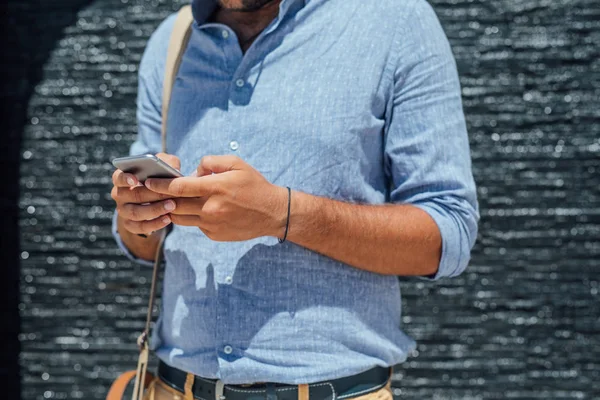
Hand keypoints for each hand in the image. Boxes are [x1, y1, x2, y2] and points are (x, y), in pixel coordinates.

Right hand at [111, 153, 179, 234]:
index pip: (118, 178)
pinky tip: (168, 219)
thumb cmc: (159, 177)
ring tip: (172, 206)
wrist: (156, 199)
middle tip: (169, 194)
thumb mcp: (163, 165)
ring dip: (154, 210)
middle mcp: (119, 195)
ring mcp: (123, 211)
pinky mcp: (130, 225)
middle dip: (152, 195)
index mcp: (122, 178)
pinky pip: (139, 227)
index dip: (125, 178)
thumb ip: (167, 162)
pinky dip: (154, 224)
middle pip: (132, 195)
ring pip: (135, 213)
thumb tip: (173, 169)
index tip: (135, 179)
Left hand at [144, 155, 287, 240]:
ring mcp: (211, 224)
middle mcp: (210, 208)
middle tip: (151, 192)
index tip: (149, 181)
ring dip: (173, 209)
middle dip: (159, 198)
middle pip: (174, 205)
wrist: (271, 213)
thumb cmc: (254, 185)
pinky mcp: (214, 234)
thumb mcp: (237, 164)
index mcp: (215, 188)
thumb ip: (211, 162)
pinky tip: (199, 210)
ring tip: (172, 200)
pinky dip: (192, 217)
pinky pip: (195, 225)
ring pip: (180, 218)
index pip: (178, 187)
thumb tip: (193, 170)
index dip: (160, 185)